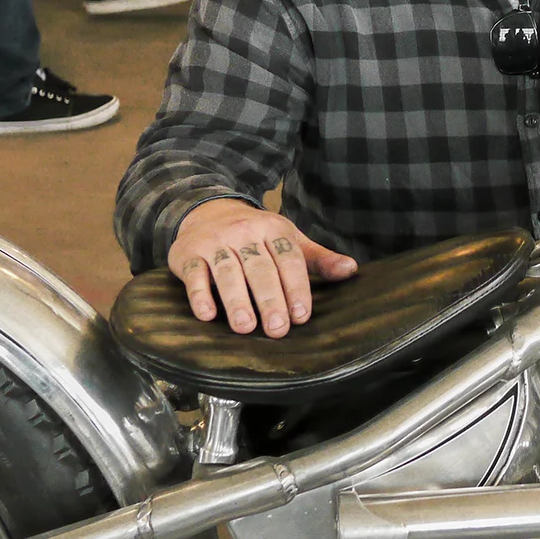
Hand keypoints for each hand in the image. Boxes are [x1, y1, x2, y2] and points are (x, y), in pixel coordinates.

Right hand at [169, 199, 359, 337]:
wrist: (206, 209)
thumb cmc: (256, 234)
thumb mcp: (289, 239)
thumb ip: (318, 258)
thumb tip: (351, 270)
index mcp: (273, 229)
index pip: (288, 259)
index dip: (296, 288)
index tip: (301, 316)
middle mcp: (244, 232)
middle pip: (260, 268)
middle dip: (270, 299)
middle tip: (278, 329)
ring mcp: (215, 242)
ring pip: (227, 271)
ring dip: (236, 300)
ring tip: (246, 327)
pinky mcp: (187, 253)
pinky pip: (194, 274)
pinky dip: (199, 294)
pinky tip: (207, 315)